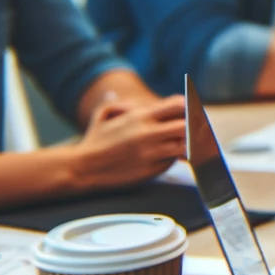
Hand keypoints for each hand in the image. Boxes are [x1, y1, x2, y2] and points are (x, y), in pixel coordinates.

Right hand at [66, 95, 186, 190]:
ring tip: (184, 144)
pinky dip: (173, 159)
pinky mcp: (152, 171)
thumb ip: (126, 104)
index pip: (178, 104)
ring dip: (187, 145)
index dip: (188, 107)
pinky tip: (169, 157)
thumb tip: (143, 104)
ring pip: (185, 146)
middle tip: (192, 130)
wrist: (82, 168)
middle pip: (188, 125)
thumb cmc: (95, 140)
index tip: (188, 112)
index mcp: (139, 117)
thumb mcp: (104, 114)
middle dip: (193, 127)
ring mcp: (151, 154)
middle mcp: (148, 134)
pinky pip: (172, 162)